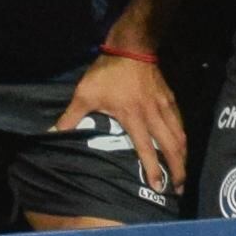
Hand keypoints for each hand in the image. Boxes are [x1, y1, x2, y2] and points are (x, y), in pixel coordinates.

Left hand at [60, 49, 189, 197]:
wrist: (131, 47)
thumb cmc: (107, 73)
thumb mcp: (85, 94)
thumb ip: (71, 117)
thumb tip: (52, 134)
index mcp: (134, 118)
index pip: (146, 149)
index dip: (153, 170)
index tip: (158, 187)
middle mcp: (153, 116)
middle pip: (171, 146)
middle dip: (177, 169)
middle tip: (179, 188)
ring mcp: (164, 106)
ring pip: (179, 135)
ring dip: (183, 155)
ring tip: (183, 171)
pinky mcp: (170, 98)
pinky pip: (179, 122)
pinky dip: (182, 136)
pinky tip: (181, 144)